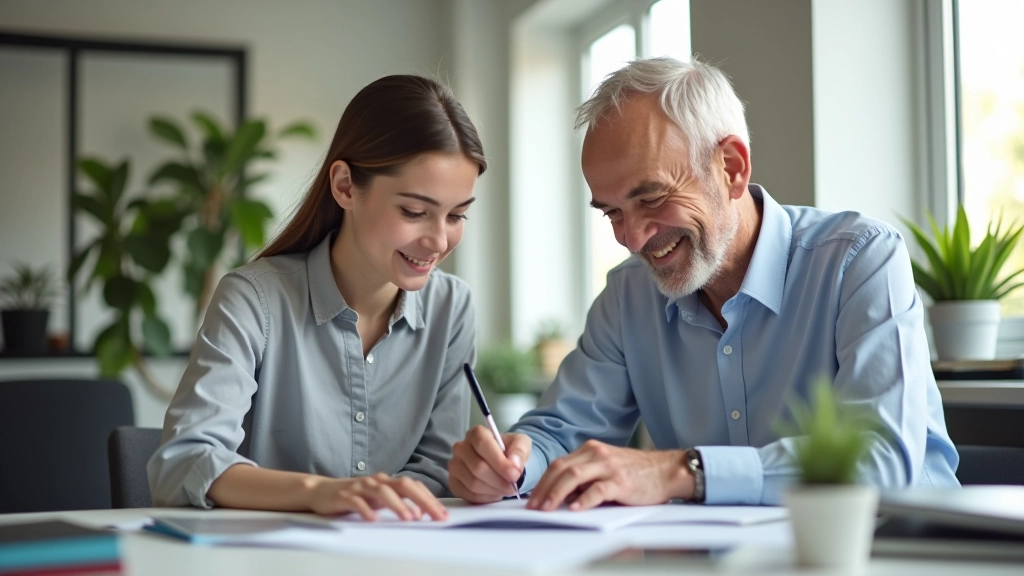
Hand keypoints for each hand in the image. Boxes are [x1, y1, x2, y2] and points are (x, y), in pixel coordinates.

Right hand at [307, 473, 447, 520]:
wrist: (320, 491)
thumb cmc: (354, 496)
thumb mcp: (378, 498)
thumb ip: (397, 502)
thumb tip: (420, 513)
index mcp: (386, 481)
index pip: (413, 486)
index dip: (429, 499)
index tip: (442, 514)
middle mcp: (376, 481)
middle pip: (403, 485)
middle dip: (421, 500)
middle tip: (435, 516)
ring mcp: (360, 487)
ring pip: (383, 492)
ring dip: (398, 505)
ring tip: (409, 518)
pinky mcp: (344, 496)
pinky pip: (357, 502)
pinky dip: (367, 509)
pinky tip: (374, 519)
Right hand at [448, 426, 531, 502]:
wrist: (503, 463)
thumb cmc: (510, 451)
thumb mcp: (522, 444)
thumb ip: (520, 451)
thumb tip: (515, 464)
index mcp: (476, 433)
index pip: (482, 445)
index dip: (499, 462)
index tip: (514, 474)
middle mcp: (461, 447)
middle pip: (478, 467)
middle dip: (499, 480)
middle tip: (513, 486)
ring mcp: (455, 466)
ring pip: (473, 483)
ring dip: (494, 490)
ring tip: (506, 489)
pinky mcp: (454, 483)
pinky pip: (469, 495)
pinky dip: (486, 498)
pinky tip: (495, 493)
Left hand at [526, 440, 692, 511]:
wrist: (666, 470)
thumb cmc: (636, 473)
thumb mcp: (606, 469)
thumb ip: (586, 478)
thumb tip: (562, 497)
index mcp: (590, 450)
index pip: (558, 464)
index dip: (542, 482)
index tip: (532, 499)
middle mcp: (596, 453)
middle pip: (561, 469)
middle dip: (544, 489)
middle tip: (534, 507)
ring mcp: (609, 466)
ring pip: (574, 476)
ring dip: (556, 493)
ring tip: (547, 508)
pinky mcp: (621, 480)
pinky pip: (598, 489)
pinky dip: (584, 499)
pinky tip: (576, 509)